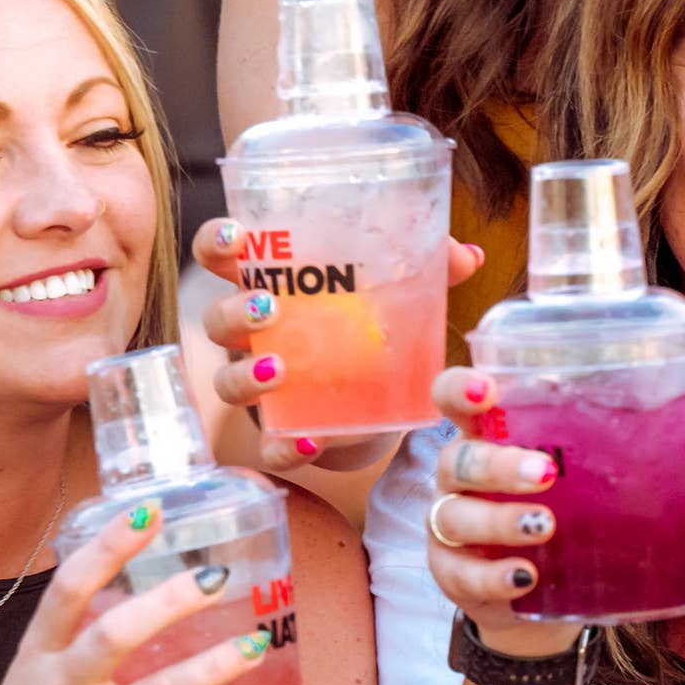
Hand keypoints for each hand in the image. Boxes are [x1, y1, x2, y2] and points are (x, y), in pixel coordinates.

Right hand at [0, 510, 280, 684]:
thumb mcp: (25, 680)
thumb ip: (71, 642)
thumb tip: (122, 587)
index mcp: (35, 657)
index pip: (68, 589)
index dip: (109, 546)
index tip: (151, 510)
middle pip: (113, 634)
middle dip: (168, 603)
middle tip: (217, 577)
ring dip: (211, 668)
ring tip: (256, 645)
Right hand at [182, 220, 487, 484]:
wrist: (376, 401)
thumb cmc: (369, 327)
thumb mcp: (396, 293)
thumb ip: (427, 268)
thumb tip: (469, 255)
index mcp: (271, 285)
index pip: (222, 256)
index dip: (215, 243)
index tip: (235, 237)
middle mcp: (253, 336)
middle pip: (215, 321)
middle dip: (233, 312)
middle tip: (269, 308)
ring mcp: (260, 388)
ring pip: (226, 382)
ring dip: (244, 376)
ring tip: (277, 370)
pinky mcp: (281, 435)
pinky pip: (267, 445)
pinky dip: (281, 446)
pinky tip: (305, 441)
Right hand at [420, 366, 684, 652]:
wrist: (543, 598)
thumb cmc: (570, 515)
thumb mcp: (601, 486)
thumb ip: (652, 462)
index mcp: (493, 434)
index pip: (454, 397)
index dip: (459, 388)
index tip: (485, 390)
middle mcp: (461, 474)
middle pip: (459, 456)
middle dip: (498, 462)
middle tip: (547, 472)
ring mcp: (450, 526)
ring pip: (456, 515)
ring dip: (499, 520)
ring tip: (545, 526)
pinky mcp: (454, 575)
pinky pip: (463, 573)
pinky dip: (493, 575)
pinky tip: (525, 577)